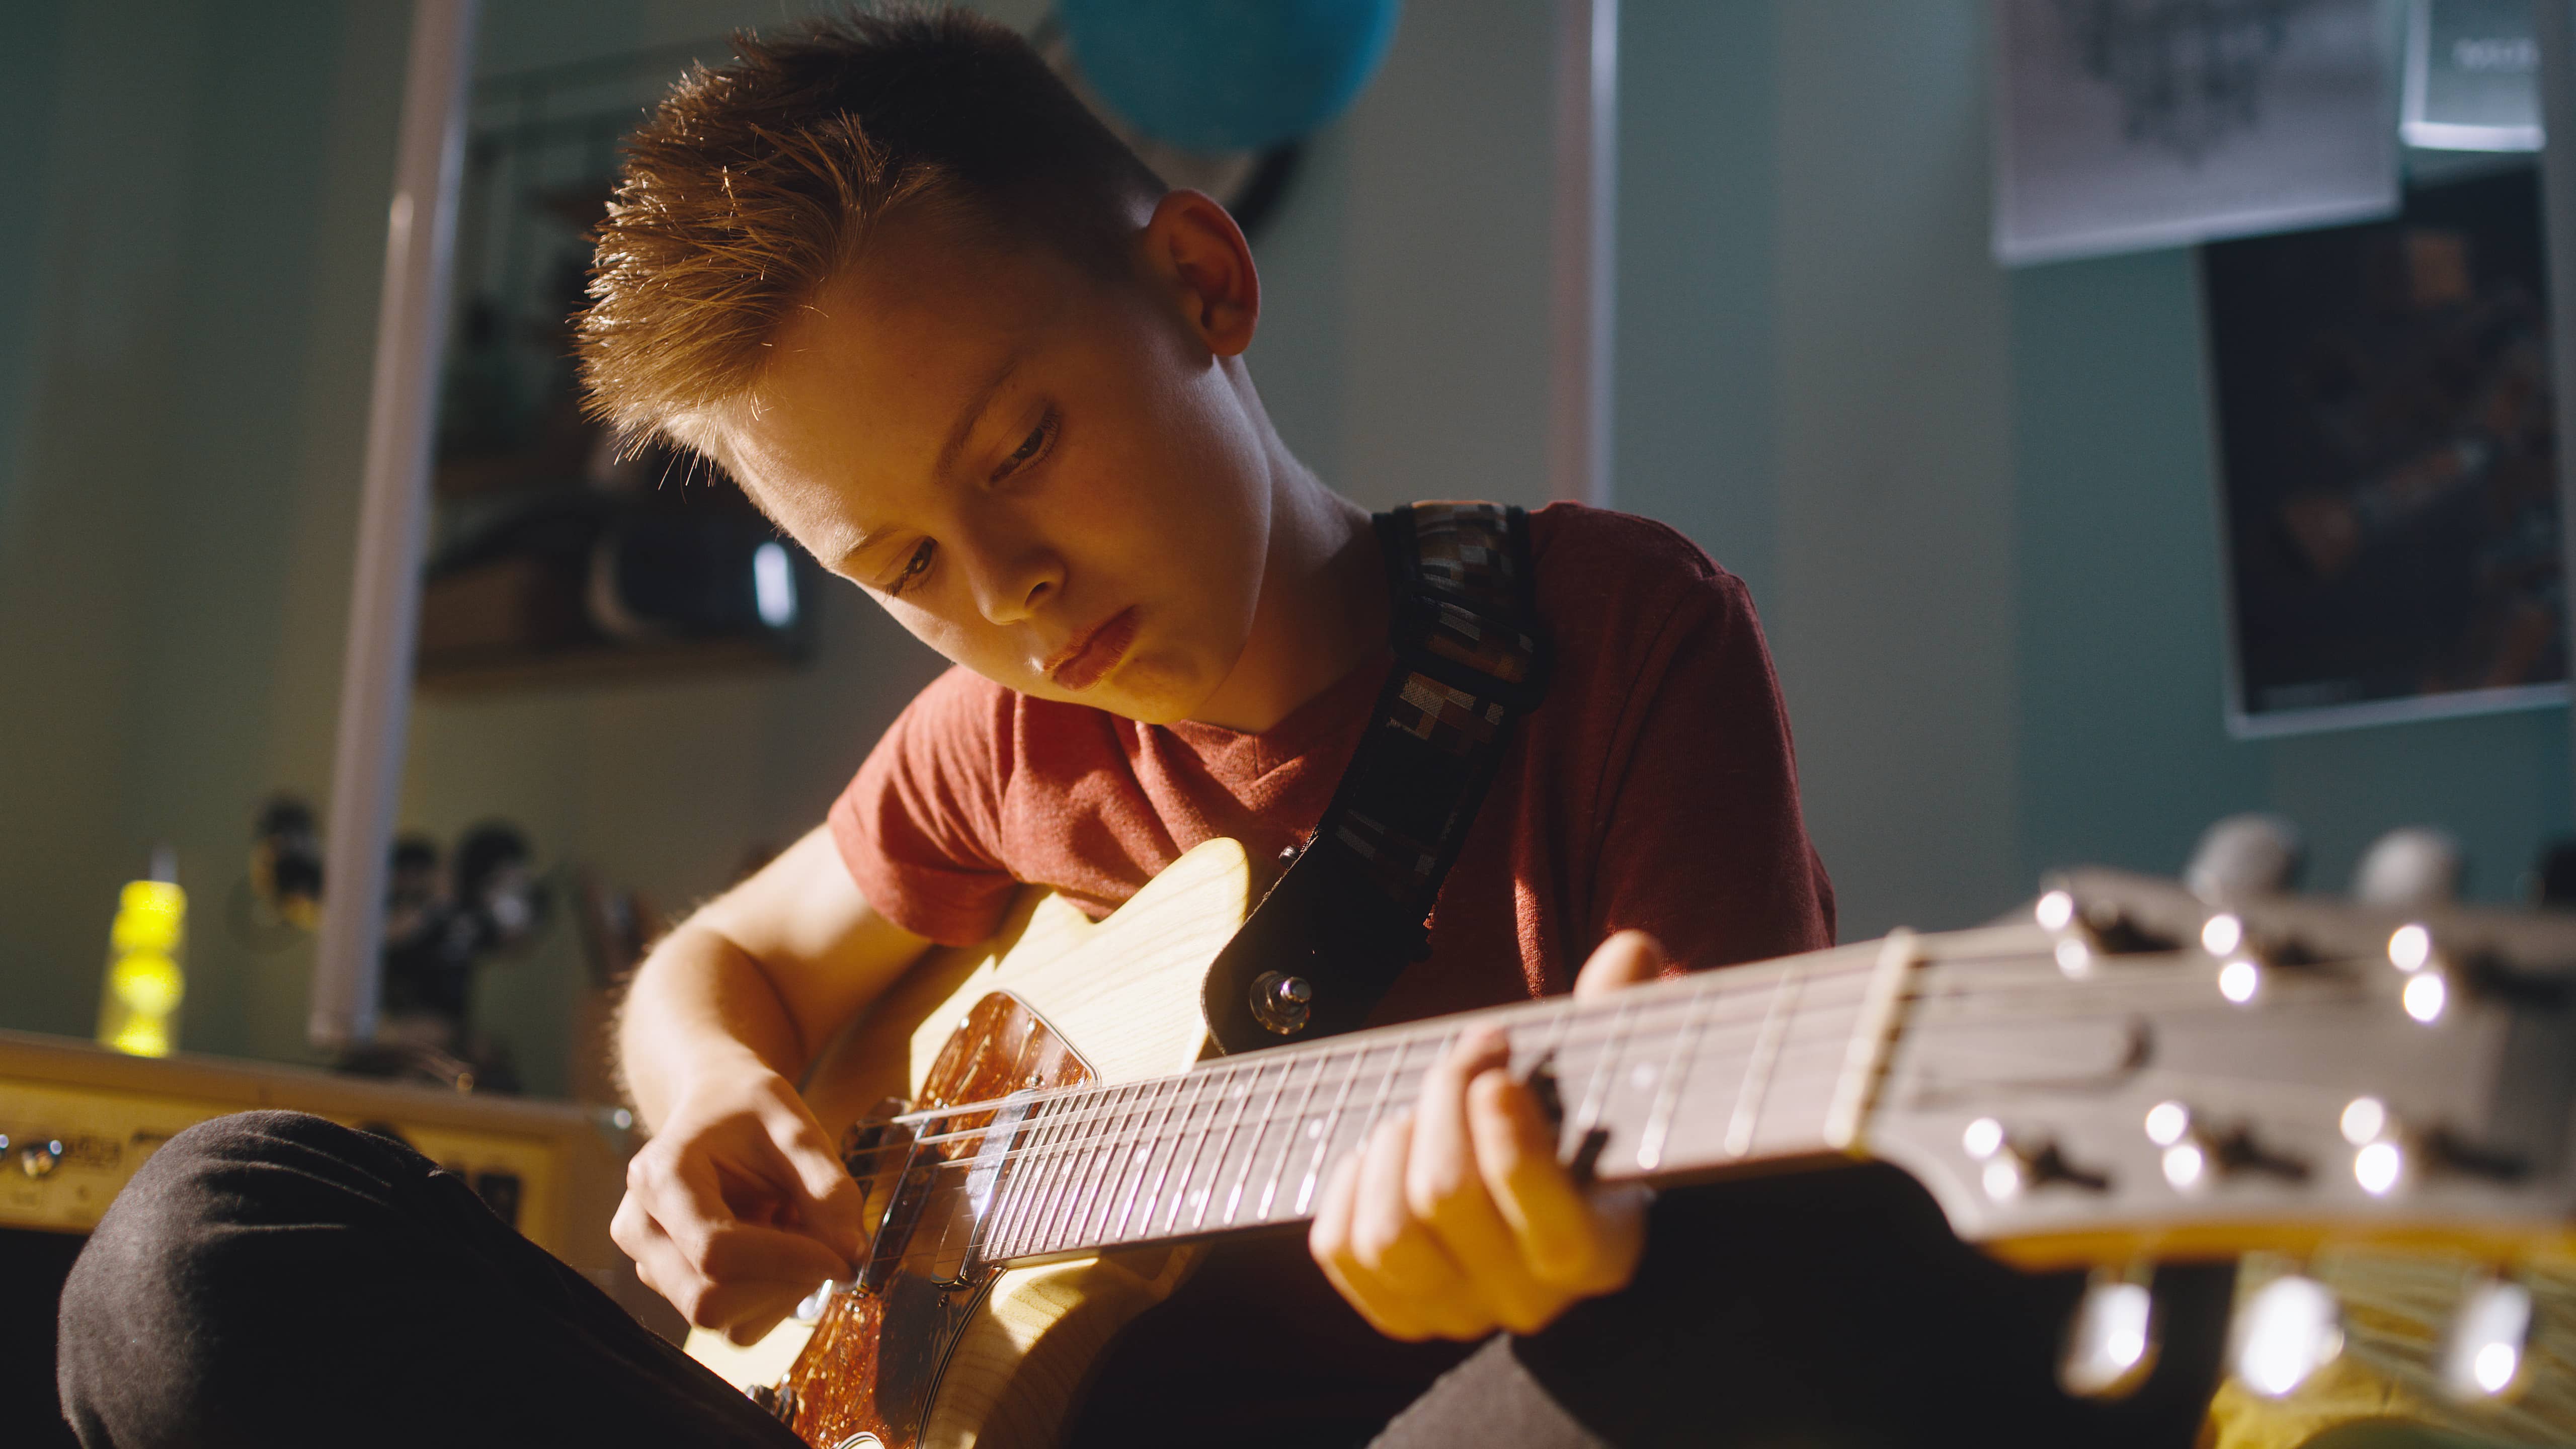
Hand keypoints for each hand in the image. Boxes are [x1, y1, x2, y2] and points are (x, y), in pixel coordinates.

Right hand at [610, 1057, 868, 1343]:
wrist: (712, 1108)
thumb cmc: (750, 1110)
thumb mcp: (796, 1125)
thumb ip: (828, 1187)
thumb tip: (852, 1254)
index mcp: (660, 1177)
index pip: (716, 1249)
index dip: (789, 1262)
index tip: (845, 1254)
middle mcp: (639, 1228)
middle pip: (710, 1300)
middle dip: (785, 1285)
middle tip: (831, 1246)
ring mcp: (650, 1264)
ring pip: (724, 1320)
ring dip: (784, 1291)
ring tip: (799, 1233)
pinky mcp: (672, 1288)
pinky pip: (733, 1323)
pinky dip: (773, 1299)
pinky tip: (782, 1253)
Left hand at [1308, 931, 1662, 1340]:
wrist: (1520, 1189)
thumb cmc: (1566, 1119)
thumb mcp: (1602, 1069)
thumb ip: (1620, 1013)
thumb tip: (1632, 954)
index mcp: (1600, 1251)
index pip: (1556, 1228)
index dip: (1514, 1147)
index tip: (1497, 1076)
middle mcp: (1529, 1300)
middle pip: (1449, 1199)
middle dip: (1444, 1102)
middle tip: (1466, 1057)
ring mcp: (1455, 1311)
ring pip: (1390, 1234)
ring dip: (1394, 1145)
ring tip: (1417, 1110)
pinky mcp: (1392, 1308)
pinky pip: (1340, 1248)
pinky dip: (1349, 1185)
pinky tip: (1382, 1150)